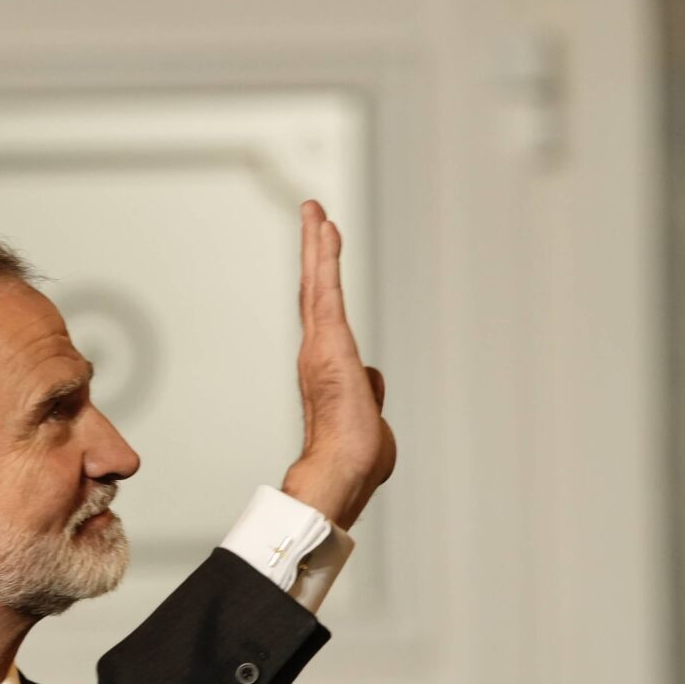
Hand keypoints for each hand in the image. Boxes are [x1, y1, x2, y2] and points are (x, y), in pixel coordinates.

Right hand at [280, 201, 395, 528]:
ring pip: (316, 282)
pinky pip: (326, 287)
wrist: (341, 472)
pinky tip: (324, 227)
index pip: (324, 319)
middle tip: (312, 216)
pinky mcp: (328, 340)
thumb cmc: (353, 458)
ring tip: (315, 211)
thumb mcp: (370, 418)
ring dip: (316, 243)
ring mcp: (319, 345)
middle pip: (313, 291)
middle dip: (313, 252)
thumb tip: (372, 380)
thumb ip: (369, 392)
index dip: (321, 285)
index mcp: (326, 371)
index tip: (322, 256)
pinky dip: (324, 255)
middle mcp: (316, 353)